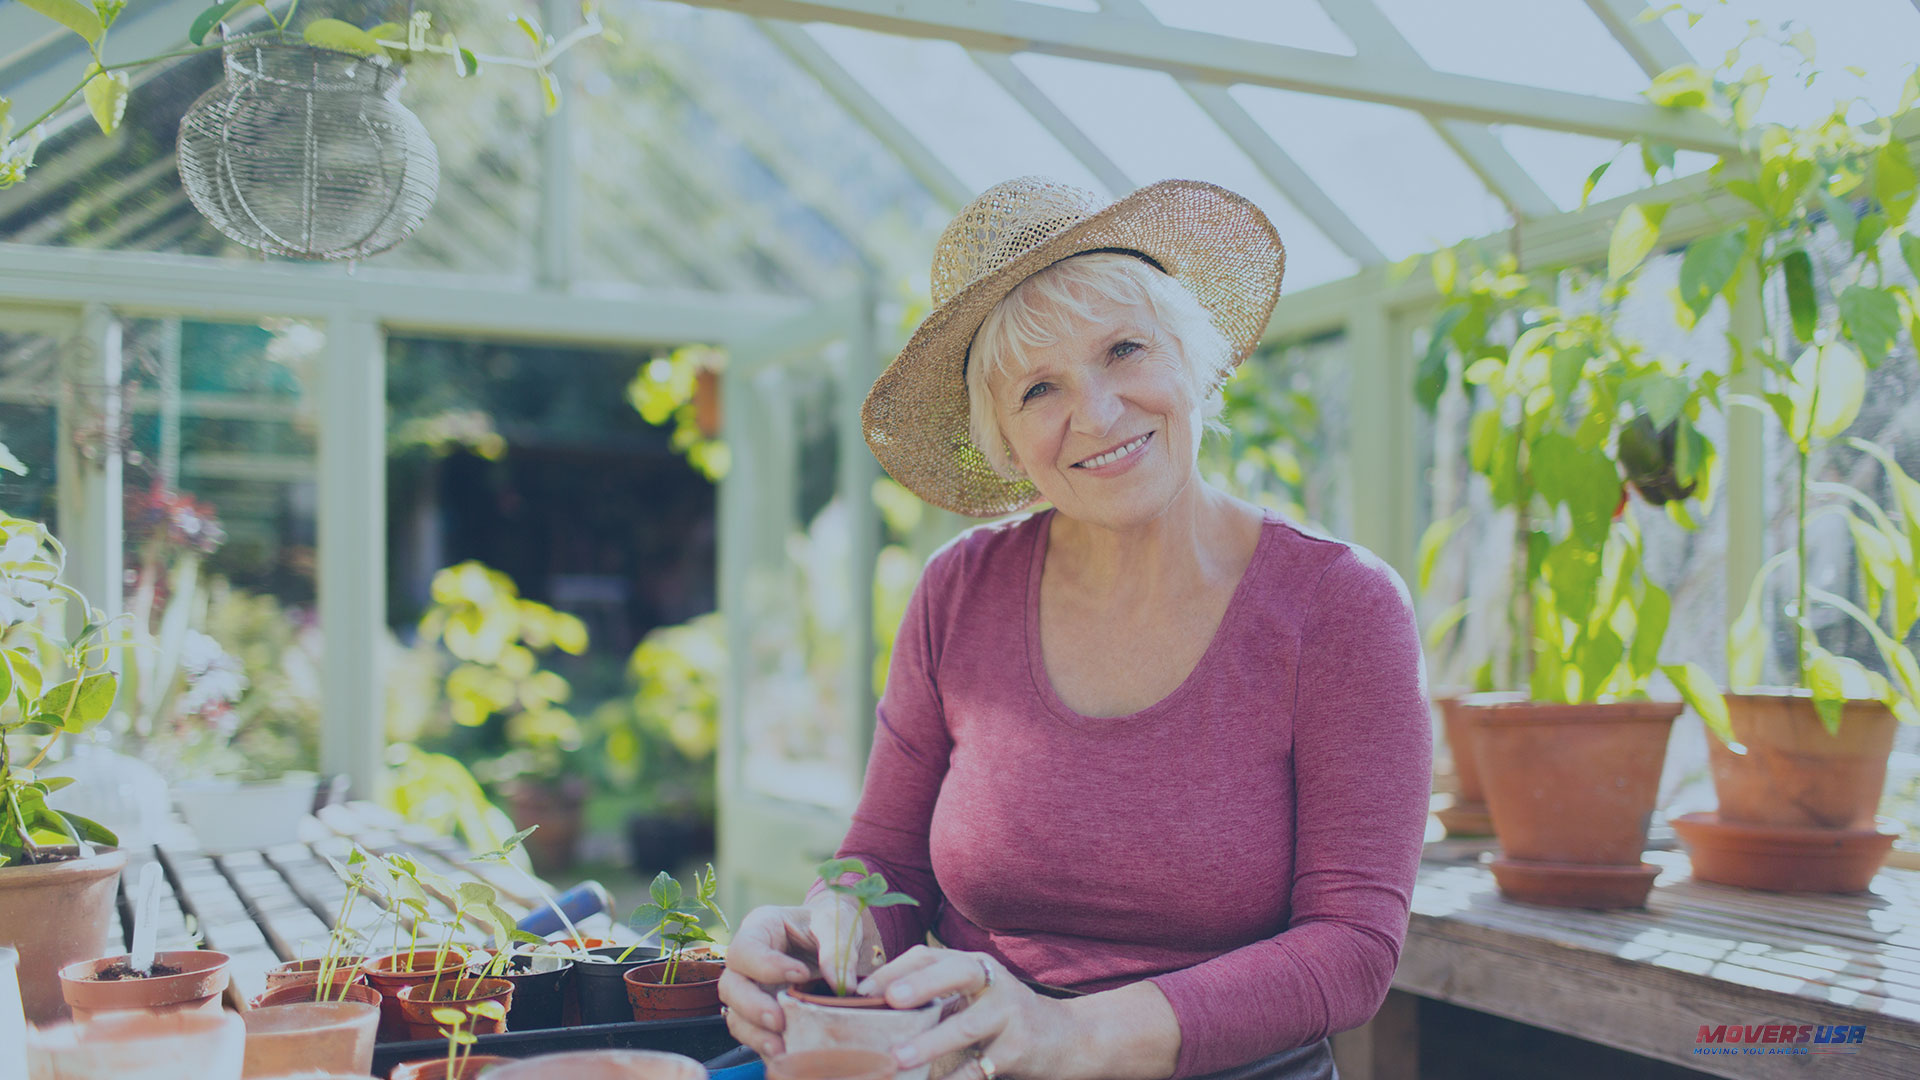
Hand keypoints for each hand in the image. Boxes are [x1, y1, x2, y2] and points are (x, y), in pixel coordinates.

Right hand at [718, 897, 867, 1058]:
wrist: (838, 939)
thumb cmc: (831, 921)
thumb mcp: (836, 922)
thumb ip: (837, 948)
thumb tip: (843, 984)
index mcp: (760, 928)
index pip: (746, 949)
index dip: (766, 966)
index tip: (801, 975)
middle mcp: (749, 961)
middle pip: (730, 985)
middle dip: (752, 1006)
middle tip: (779, 1020)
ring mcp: (753, 989)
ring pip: (736, 1014)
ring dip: (755, 1033)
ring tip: (781, 1047)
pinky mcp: (763, 1013)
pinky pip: (753, 1033)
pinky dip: (765, 1045)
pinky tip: (786, 1053)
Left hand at [856, 945, 1073, 1079]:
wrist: (1068, 1038)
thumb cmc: (1004, 1016)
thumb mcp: (976, 995)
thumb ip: (938, 995)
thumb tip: (877, 1008)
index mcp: (976, 966)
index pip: (932, 955)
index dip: (897, 968)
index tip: (864, 990)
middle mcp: (996, 984)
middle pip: (958, 974)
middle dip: (922, 985)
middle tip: (890, 1001)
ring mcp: (1010, 1016)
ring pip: (966, 1026)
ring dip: (930, 1043)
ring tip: (898, 1058)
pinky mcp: (1019, 1050)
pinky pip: (980, 1068)